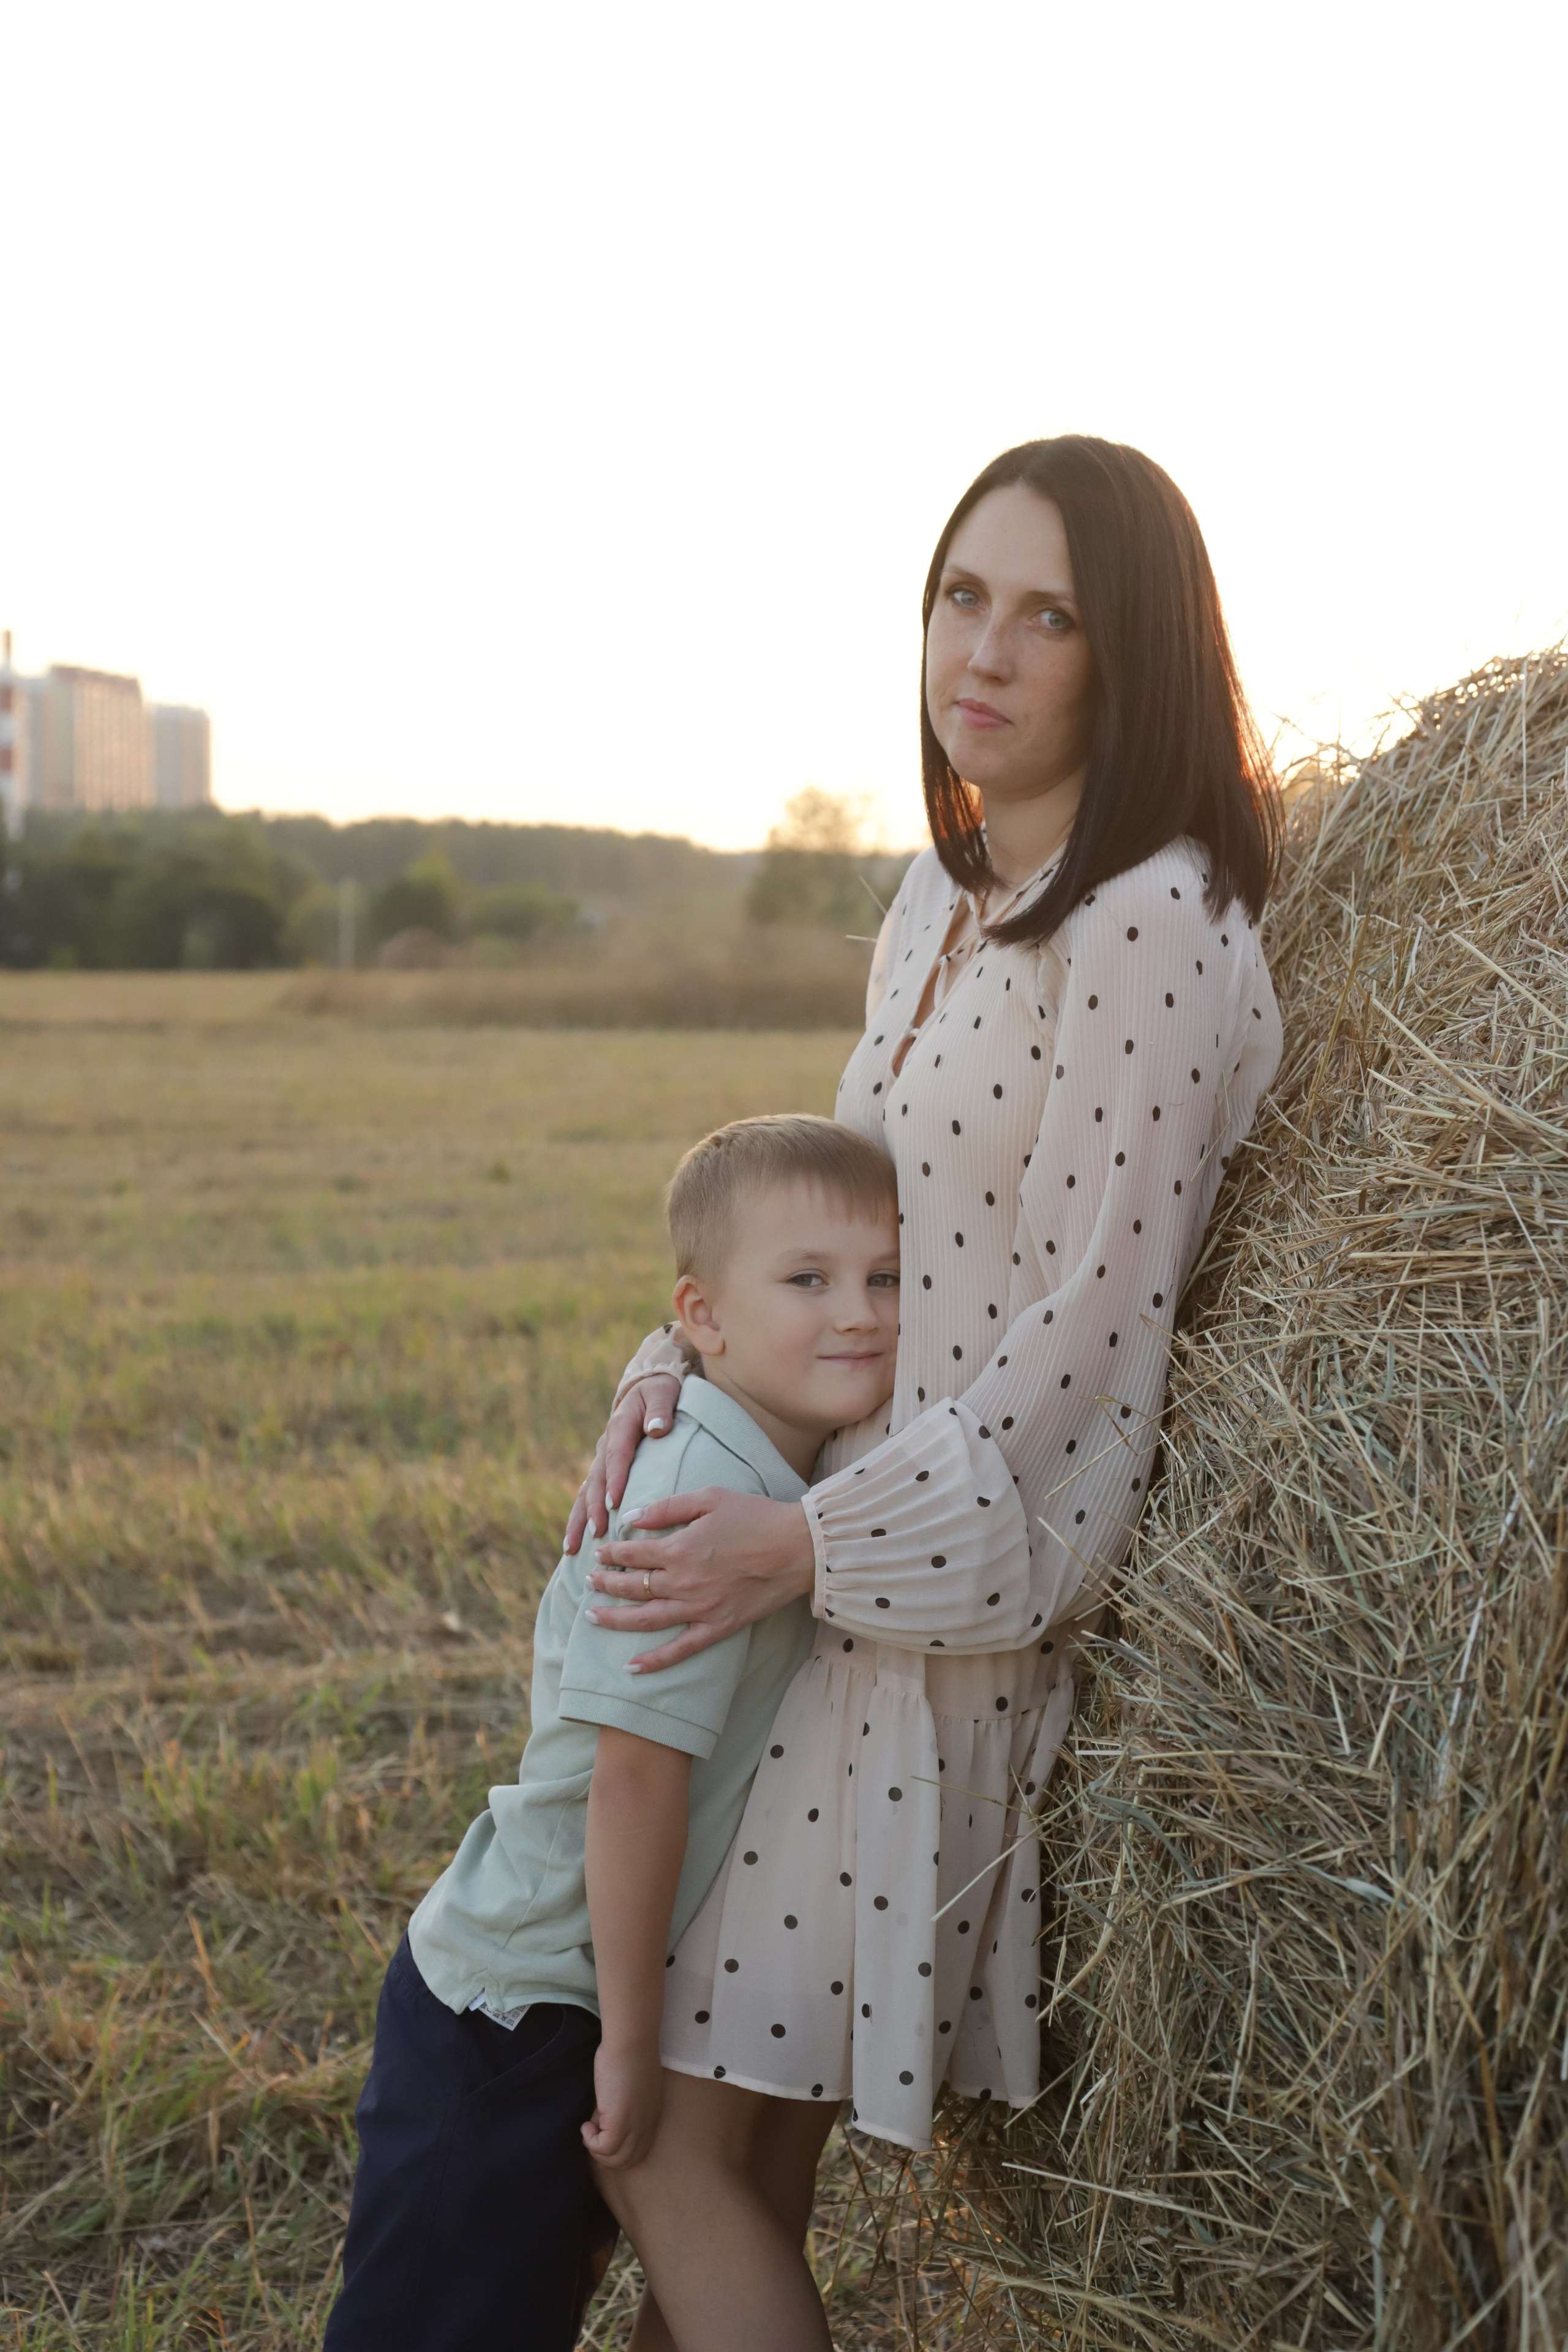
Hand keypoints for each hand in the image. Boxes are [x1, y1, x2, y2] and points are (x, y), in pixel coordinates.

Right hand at [564, 1376, 681, 1553]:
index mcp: (620, 1426)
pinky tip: (575, 1543)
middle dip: (594, 1508)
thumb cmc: (658, 1393)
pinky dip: (580, 1518)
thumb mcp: (663, 1393)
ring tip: (572, 1547)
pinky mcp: (602, 1470)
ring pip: (585, 1492)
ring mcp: (600, 1459)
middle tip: (597, 1533)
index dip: (615, 1479)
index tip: (614, 1503)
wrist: (645, 1387)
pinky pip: (588, 1496)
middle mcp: (605, 1445)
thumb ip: (660, 1409)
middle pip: (596, 1480)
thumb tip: (657, 1428)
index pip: (617, 1456)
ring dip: (579, 1519)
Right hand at [581, 2039, 664, 2169]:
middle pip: (628, 2160)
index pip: (639, 2150)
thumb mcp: (634, 2086)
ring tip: (589, 2129)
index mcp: (652, 2117)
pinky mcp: (620, 2122)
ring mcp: (635, 2126)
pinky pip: (604, 2148)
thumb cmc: (630, 2053)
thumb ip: (627, 2103)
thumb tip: (606, 2117)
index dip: (618, 2149)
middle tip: (593, 2135)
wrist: (631, 2041)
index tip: (603, 2133)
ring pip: (617, 2160)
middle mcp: (647, 2126)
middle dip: (606, 2155)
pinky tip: (585, 2125)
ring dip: (597, 2150)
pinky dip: (591, 2142)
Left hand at [587, 1488, 814, 1670]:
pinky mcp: (717, 1627)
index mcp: (679, 1549)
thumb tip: (632, 1518)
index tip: (600, 1553)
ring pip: (645, 1620)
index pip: (632, 1553)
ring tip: (592, 1617)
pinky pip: (679, 1650)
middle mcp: (682, 1582)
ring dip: (614, 1619)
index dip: (611, 1553)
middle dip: (605, 1584)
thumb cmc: (755, 1516)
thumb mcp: (709, 1498)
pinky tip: (631, 1667)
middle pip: (632, 1587)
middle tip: (589, 1582)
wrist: (798, 1548)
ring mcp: (698, 1609)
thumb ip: (667, 1508)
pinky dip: (654, 1661)